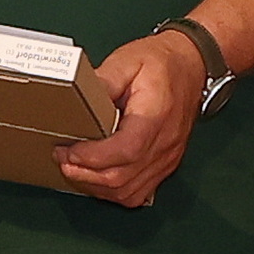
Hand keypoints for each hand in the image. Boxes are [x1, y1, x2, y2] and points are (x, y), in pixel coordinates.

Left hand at [55, 31, 206, 207]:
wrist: (191, 66)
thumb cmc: (161, 63)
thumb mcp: (127, 61)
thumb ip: (102, 82)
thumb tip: (77, 102)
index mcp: (157, 114)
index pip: (127, 149)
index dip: (94, 156)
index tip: (70, 149)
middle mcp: (165, 142)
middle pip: (123, 177)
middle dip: (85, 174)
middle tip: (62, 158)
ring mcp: (167, 158)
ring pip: (128, 192)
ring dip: (96, 186)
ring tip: (75, 168)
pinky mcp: (164, 165)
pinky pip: (137, 193)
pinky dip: (113, 191)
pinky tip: (97, 177)